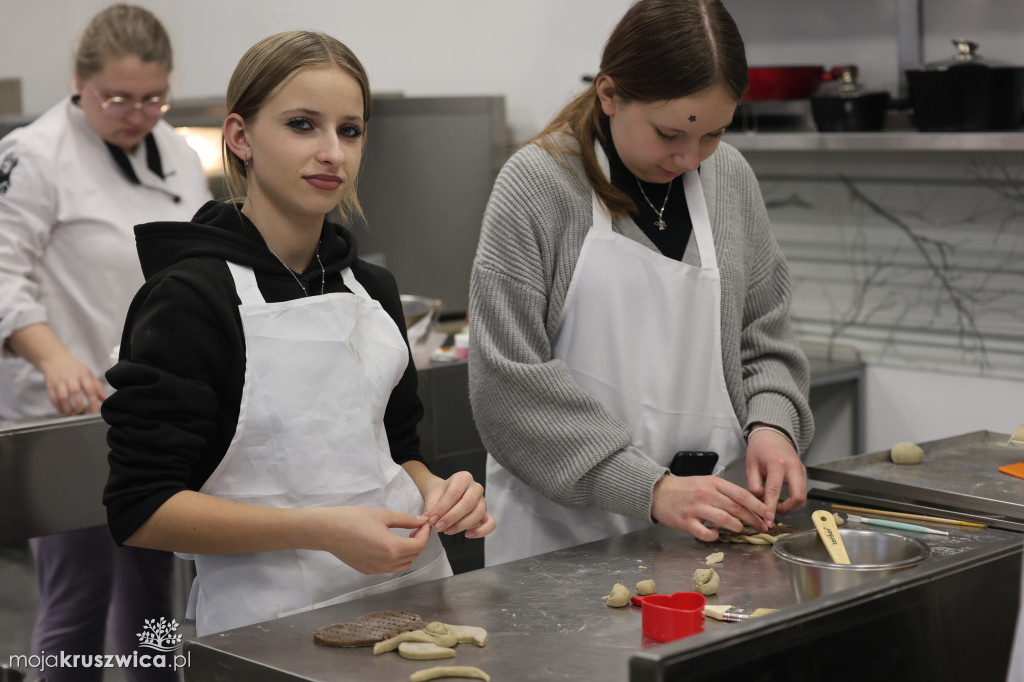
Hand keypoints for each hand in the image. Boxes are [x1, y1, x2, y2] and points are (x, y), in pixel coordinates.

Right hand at [39, 352, 105, 414]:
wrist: (55, 359)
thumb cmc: (74, 368)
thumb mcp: (88, 373)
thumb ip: (97, 387)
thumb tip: (105, 399)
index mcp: (83, 374)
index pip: (90, 389)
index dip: (93, 402)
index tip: (95, 411)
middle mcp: (71, 377)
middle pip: (75, 392)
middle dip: (80, 406)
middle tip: (83, 414)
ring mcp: (59, 382)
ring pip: (62, 397)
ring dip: (68, 408)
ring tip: (73, 414)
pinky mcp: (50, 386)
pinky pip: (53, 398)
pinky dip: (58, 407)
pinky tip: (63, 410)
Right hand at [315, 506, 431, 574]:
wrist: (327, 531)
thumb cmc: (352, 519)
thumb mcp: (383, 516)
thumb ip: (405, 520)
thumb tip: (421, 521)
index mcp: (392, 548)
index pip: (419, 545)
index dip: (425, 533)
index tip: (424, 523)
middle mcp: (386, 563)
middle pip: (414, 556)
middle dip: (419, 541)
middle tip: (416, 527)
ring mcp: (377, 570)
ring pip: (403, 565)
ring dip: (409, 552)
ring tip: (404, 536)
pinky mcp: (368, 571)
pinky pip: (390, 568)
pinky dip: (396, 558)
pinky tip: (390, 544)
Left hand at [421, 471, 495, 538]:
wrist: (444, 495)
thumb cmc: (440, 494)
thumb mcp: (432, 496)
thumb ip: (431, 507)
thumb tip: (429, 519)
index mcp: (463, 478)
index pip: (454, 493)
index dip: (442, 508)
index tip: (431, 519)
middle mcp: (476, 488)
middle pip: (468, 503)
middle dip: (452, 517)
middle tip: (439, 527)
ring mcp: (483, 501)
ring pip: (479, 513)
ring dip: (462, 525)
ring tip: (448, 531)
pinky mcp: (486, 514)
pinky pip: (490, 523)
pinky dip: (481, 531)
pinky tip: (467, 534)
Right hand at [651, 474, 768, 541]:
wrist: (658, 492)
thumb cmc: (684, 488)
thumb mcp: (705, 483)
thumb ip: (723, 492)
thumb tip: (746, 505)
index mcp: (713, 483)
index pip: (741, 494)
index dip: (758, 506)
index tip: (768, 514)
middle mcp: (706, 494)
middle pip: (737, 508)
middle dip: (753, 519)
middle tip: (762, 526)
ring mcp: (696, 508)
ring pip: (725, 519)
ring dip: (737, 527)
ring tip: (740, 530)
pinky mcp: (686, 522)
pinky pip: (705, 532)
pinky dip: (714, 535)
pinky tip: (715, 534)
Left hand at [745, 426, 806, 524]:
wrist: (772, 434)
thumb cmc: (759, 448)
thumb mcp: (751, 465)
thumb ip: (754, 485)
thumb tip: (759, 502)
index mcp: (777, 464)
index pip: (774, 492)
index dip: (771, 509)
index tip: (767, 521)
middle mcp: (793, 467)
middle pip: (798, 497)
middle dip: (787, 509)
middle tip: (773, 511)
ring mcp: (801, 470)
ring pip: (803, 496)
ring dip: (790, 505)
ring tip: (774, 502)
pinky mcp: (803, 472)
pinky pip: (802, 491)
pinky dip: (792, 498)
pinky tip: (780, 496)